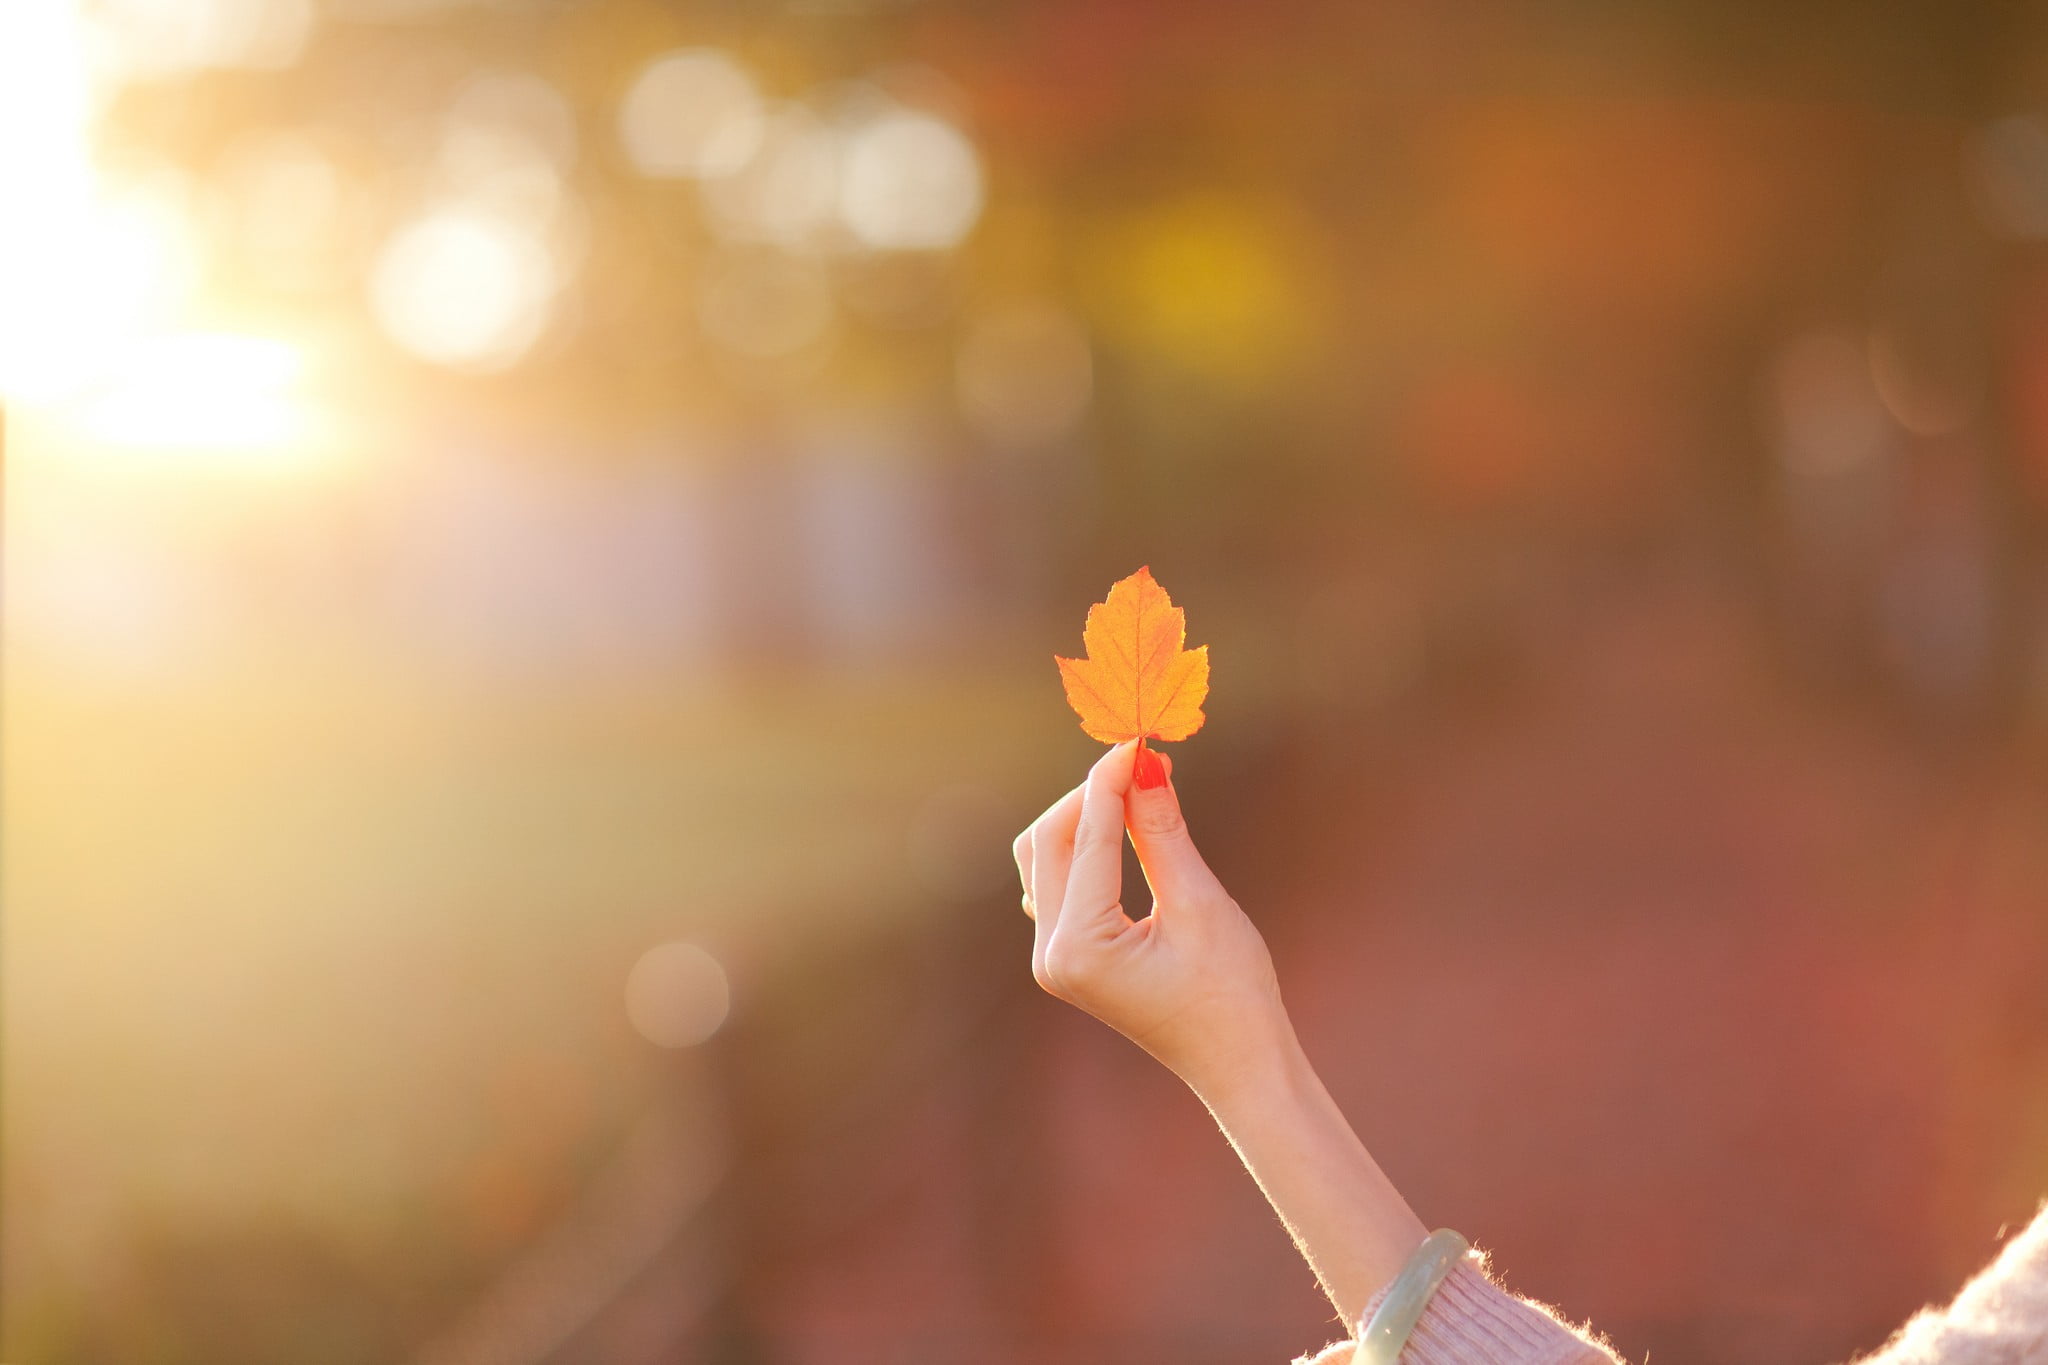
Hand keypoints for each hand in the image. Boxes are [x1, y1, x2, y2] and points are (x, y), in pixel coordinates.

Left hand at [1012, 741, 1290, 1093]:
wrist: (1240, 1063)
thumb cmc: (1232, 993)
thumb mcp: (1199, 903)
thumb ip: (1162, 831)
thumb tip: (1145, 764)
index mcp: (1080, 948)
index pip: (1086, 838)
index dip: (1112, 779)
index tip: (1140, 737)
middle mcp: (1052, 955)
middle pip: (1049, 841)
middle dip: (1093, 795)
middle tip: (1146, 761)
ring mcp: (1055, 959)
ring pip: (1048, 858)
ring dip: (1086, 817)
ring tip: (1142, 789)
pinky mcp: (1069, 958)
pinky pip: (1060, 883)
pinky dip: (1086, 847)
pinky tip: (1124, 828)